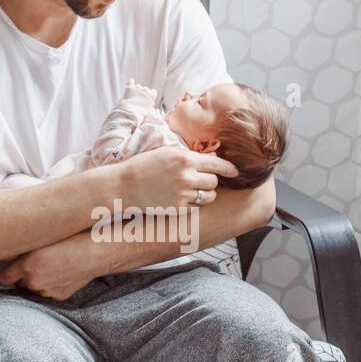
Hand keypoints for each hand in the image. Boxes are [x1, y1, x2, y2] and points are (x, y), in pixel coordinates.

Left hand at [0, 233, 101, 299]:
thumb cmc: (70, 239)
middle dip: (22, 275)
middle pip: (18, 283)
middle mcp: (34, 282)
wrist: (94, 252)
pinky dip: (49, 285)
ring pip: (33, 288)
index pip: (2, 278)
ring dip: (36, 281)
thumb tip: (5, 253)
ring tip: (49, 266)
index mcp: (27, 266)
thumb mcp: (41, 239)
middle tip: (33, 263)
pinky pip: (47, 292)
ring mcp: (46, 291)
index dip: (0, 275)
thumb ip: (21, 249)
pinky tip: (59, 272)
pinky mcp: (58, 296)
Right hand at [120, 145, 237, 208]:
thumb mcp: (166, 153)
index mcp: (185, 159)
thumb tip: (211, 157)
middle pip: (214, 181)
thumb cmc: (144, 166)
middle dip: (210, 181)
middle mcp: (187, 177)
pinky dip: (194, 204)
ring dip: (206, 194)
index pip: (217, 164)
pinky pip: (197, 207)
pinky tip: (183, 199)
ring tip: (195, 191)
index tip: (235, 171)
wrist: (124, 186)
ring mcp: (183, 194)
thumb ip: (189, 155)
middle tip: (201, 180)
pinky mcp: (178, 209)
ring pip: (209, 196)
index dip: (229, 168)